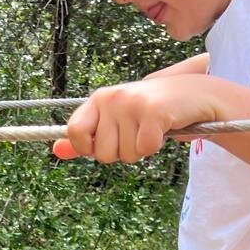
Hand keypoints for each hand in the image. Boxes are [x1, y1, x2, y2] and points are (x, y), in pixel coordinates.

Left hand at [52, 76, 221, 163]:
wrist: (193, 95)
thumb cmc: (150, 111)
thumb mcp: (115, 120)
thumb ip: (86, 136)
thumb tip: (56, 151)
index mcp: (99, 99)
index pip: (74, 132)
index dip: (89, 147)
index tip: (106, 143)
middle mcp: (112, 97)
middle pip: (103, 154)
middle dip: (123, 152)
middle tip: (138, 131)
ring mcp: (132, 103)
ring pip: (126, 155)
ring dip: (141, 149)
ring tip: (151, 128)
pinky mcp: (153, 112)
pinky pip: (145, 149)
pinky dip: (156, 146)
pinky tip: (164, 128)